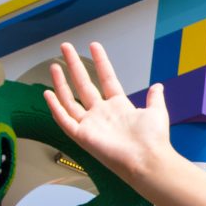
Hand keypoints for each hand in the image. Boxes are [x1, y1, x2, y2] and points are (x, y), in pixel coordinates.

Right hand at [45, 42, 171, 185]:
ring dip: (61, 83)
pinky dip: (55, 107)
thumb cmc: (153, 140)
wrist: (147, 159)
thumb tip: (158, 86)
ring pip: (70, 100)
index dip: (100, 62)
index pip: (106, 78)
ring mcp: (91, 125)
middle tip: (66, 48)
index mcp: (119, 107)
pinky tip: (48, 93)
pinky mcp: (82, 136)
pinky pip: (64, 120)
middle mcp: (102, 114)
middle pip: (84, 85)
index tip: (94, 46)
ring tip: (55, 65)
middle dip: (75, 65)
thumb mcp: (156, 112)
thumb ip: (154, 98)